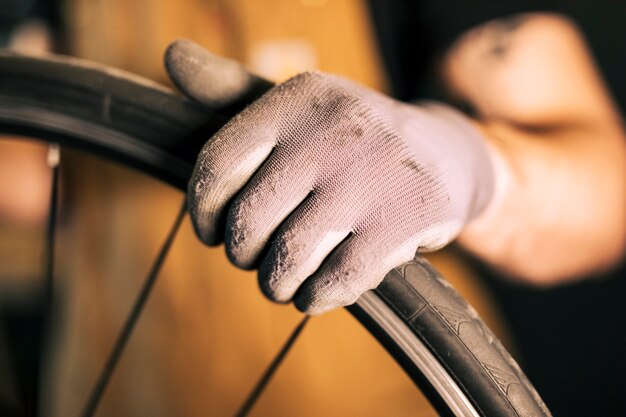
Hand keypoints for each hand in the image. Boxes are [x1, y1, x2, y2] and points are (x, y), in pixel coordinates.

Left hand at [165, 40, 493, 313]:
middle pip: (250, 221)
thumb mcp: (297, 107)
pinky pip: (337, 280)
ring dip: (277, 283)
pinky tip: (316, 291)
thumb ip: (231, 91)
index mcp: (299, 98)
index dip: (203, 211)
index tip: (212, 231)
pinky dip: (316, 298)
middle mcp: (335, 130)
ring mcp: (373, 176)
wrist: (447, 155)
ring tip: (283, 280)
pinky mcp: (407, 220)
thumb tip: (171, 56)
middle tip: (255, 259)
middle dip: (243, 255)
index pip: (217, 164)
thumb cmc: (351, 139)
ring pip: (290, 258)